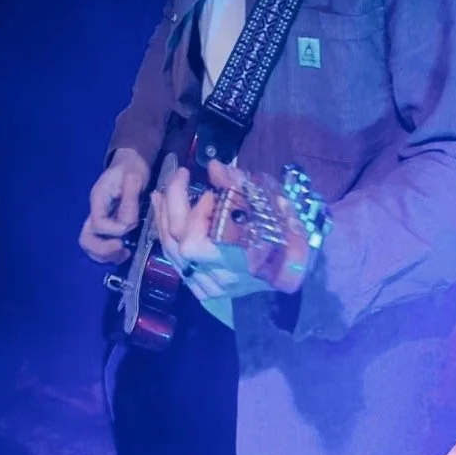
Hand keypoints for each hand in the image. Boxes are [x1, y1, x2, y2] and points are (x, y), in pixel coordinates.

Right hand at [79, 148, 150, 263]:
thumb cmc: (132, 168)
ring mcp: (100, 220)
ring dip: (107, 255)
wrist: (132, 163)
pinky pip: (102, 245)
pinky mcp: (108, 226)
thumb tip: (128, 223)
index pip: (98, 223)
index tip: (131, 225)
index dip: (114, 230)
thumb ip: (130, 198)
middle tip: (122, 249)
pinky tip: (126, 252)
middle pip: (86, 239)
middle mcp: (95, 212)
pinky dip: (112, 254)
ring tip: (125, 254)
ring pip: (92, 246)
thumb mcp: (134, 177)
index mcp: (98, 200)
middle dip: (103, 250)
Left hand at [152, 159, 271, 302]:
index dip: (195, 216)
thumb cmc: (285, 233)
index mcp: (239, 262)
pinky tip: (164, 212)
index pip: (194, 245)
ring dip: (164, 217)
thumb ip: (240, 186)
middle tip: (179, 177)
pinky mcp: (203, 287)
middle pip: (178, 244)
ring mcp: (209, 286)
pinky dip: (166, 234)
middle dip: (174, 204)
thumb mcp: (271, 203)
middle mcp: (220, 279)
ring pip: (172, 252)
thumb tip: (214, 168)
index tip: (211, 193)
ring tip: (162, 191)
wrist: (292, 266)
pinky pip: (175, 260)